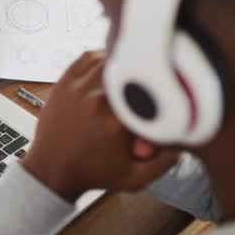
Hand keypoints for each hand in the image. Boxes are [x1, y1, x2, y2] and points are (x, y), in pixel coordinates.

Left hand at [23, 51, 178, 201]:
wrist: (52, 170)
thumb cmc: (90, 173)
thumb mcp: (132, 178)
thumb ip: (162, 165)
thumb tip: (182, 147)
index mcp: (118, 122)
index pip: (150, 90)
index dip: (160, 88)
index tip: (163, 91)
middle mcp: (99, 101)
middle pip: (131, 69)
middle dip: (142, 73)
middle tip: (147, 77)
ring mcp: (79, 89)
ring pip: (110, 59)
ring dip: (123, 62)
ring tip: (130, 70)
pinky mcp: (64, 84)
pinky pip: (87, 58)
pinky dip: (101, 56)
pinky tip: (109, 62)